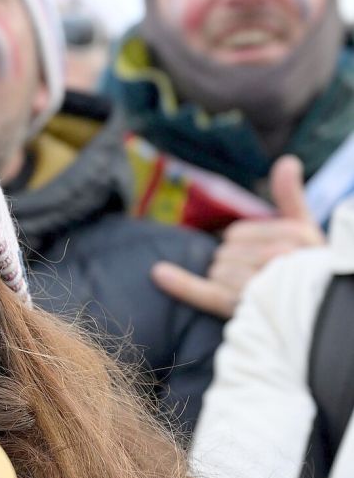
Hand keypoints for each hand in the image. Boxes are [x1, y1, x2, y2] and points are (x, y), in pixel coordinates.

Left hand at [152, 155, 325, 318]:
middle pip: (225, 253)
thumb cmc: (307, 271)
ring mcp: (264, 286)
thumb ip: (290, 198)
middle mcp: (281, 258)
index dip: (243, 247)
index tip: (264, 261)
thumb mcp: (305, 233)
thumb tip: (286, 161)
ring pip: (217, 272)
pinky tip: (159, 273)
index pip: (236, 234)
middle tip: (260, 281)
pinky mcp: (245, 309)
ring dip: (226, 283)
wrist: (318, 316)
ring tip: (255, 296)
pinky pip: (207, 293)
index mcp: (294, 235)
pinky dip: (181, 285)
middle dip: (235, 265)